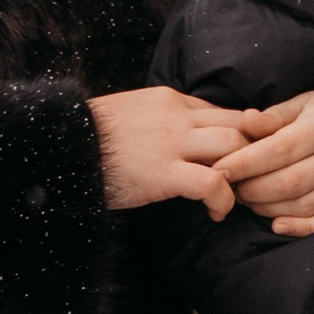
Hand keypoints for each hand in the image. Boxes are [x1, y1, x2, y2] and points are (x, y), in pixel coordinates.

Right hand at [89, 86, 252, 220]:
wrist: (59, 145)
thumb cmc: (91, 137)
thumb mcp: (131, 114)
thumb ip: (161, 120)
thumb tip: (184, 137)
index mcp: (170, 100)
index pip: (224, 112)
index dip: (241, 138)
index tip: (240, 163)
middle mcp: (178, 115)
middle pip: (240, 124)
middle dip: (254, 154)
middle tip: (249, 183)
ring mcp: (172, 143)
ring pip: (234, 147)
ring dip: (244, 176)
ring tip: (236, 199)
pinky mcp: (164, 173)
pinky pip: (212, 183)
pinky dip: (224, 200)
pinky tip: (216, 214)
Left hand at [227, 89, 313, 235]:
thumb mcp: (304, 104)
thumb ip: (273, 116)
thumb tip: (244, 121)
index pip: (280, 149)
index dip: (246, 163)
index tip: (219, 170)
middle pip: (290, 182)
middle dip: (253, 190)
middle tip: (231, 190)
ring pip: (305, 205)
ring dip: (269, 209)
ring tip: (248, 202)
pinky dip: (300, 228)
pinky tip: (276, 225)